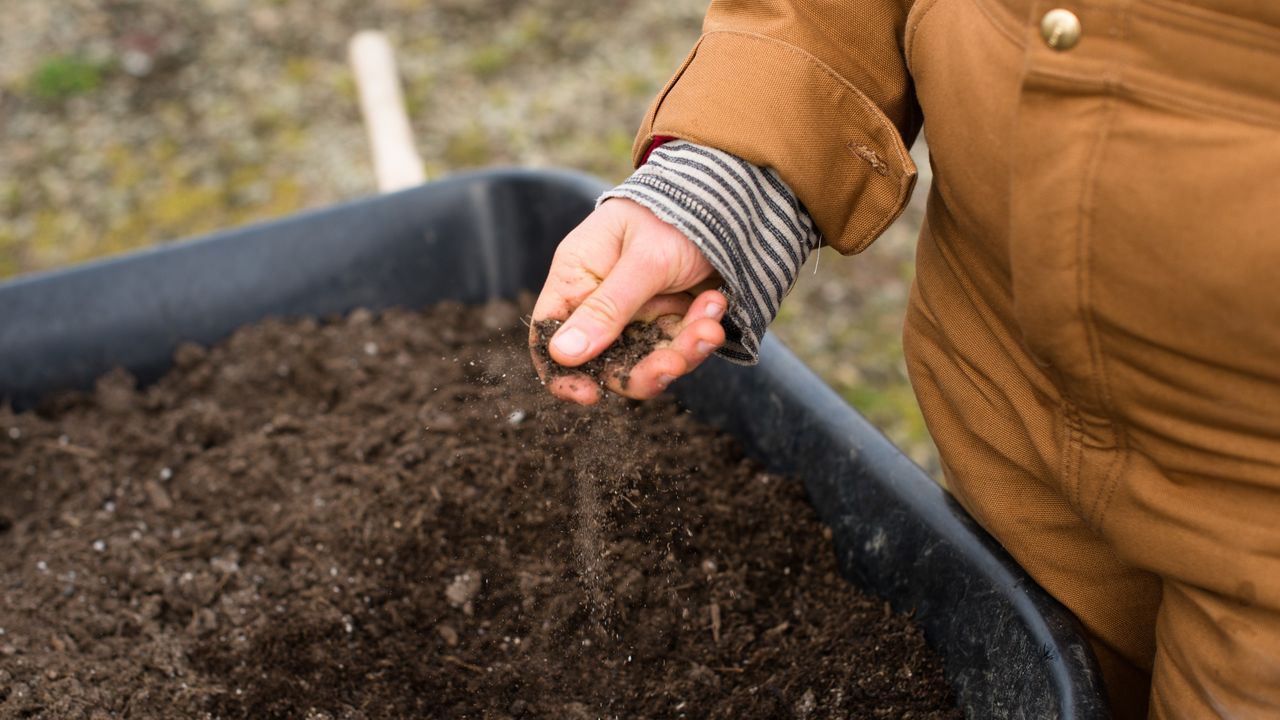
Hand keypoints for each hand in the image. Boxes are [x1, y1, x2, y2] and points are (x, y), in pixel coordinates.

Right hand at [530, 198, 726, 404]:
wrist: (727, 197)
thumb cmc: (672, 214)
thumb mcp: (643, 261)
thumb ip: (607, 308)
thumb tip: (562, 355)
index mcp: (577, 276)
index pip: (550, 334)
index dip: (562, 372)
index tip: (589, 396)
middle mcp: (601, 299)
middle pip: (606, 360)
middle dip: (644, 368)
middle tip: (675, 363)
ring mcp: (638, 312)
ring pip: (649, 359)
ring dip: (683, 350)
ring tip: (710, 327)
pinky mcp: (670, 317)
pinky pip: (679, 346)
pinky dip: (701, 332)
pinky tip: (715, 304)